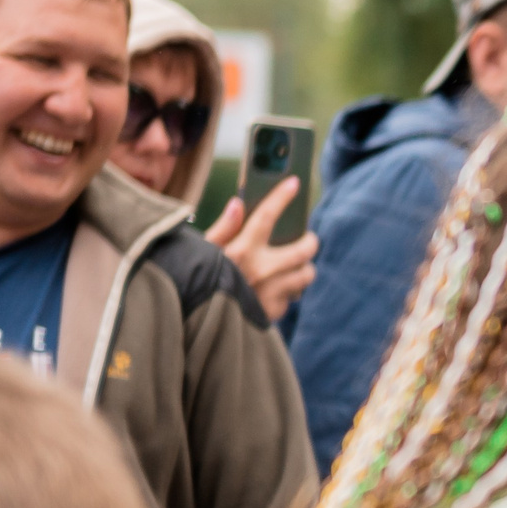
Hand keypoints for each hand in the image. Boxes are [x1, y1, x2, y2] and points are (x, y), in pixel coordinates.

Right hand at [205, 178, 318, 321]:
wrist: (196, 324)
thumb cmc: (196, 282)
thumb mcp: (202, 253)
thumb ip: (222, 229)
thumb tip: (238, 204)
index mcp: (241, 250)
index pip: (266, 216)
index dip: (281, 197)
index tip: (294, 183)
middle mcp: (261, 269)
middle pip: (304, 249)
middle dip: (310, 242)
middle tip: (307, 240)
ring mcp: (271, 292)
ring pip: (305, 275)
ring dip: (304, 269)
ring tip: (296, 267)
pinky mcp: (273, 312)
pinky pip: (291, 298)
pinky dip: (287, 293)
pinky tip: (276, 291)